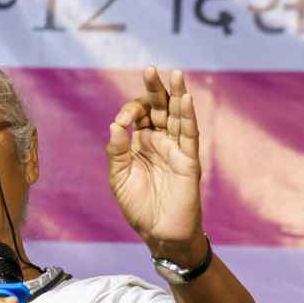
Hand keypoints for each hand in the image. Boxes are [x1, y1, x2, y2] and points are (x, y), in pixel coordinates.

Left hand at [107, 67, 205, 264]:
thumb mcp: (119, 178)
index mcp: (141, 144)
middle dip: (155, 89)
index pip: (139, 115)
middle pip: (160, 108)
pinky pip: (189, 134)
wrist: (159, 233)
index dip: (130, 110)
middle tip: (150, 68)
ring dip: (177, 95)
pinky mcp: (189, 161)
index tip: (122, 121)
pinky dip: (187, 116)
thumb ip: (116, 151)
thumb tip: (114, 125)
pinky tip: (185, 98)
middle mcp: (160, 142)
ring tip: (175, 73)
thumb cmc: (139, 208)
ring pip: (178, 116)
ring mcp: (176, 150)